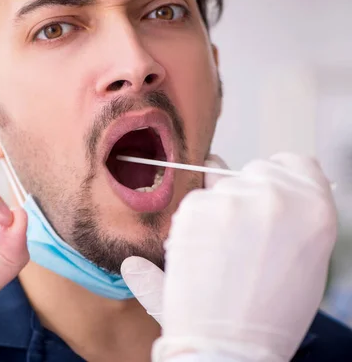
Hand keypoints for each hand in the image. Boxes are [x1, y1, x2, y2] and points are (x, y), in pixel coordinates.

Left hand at [122, 154, 336, 361]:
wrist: (227, 346)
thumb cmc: (268, 313)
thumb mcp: (306, 260)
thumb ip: (291, 215)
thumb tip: (265, 185)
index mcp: (315, 208)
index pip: (294, 163)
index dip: (277, 179)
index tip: (266, 196)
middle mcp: (276, 196)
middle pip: (253, 170)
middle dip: (245, 194)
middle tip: (240, 235)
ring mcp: (233, 199)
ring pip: (218, 184)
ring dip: (216, 208)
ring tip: (220, 252)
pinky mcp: (195, 208)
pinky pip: (193, 200)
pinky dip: (192, 221)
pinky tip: (201, 252)